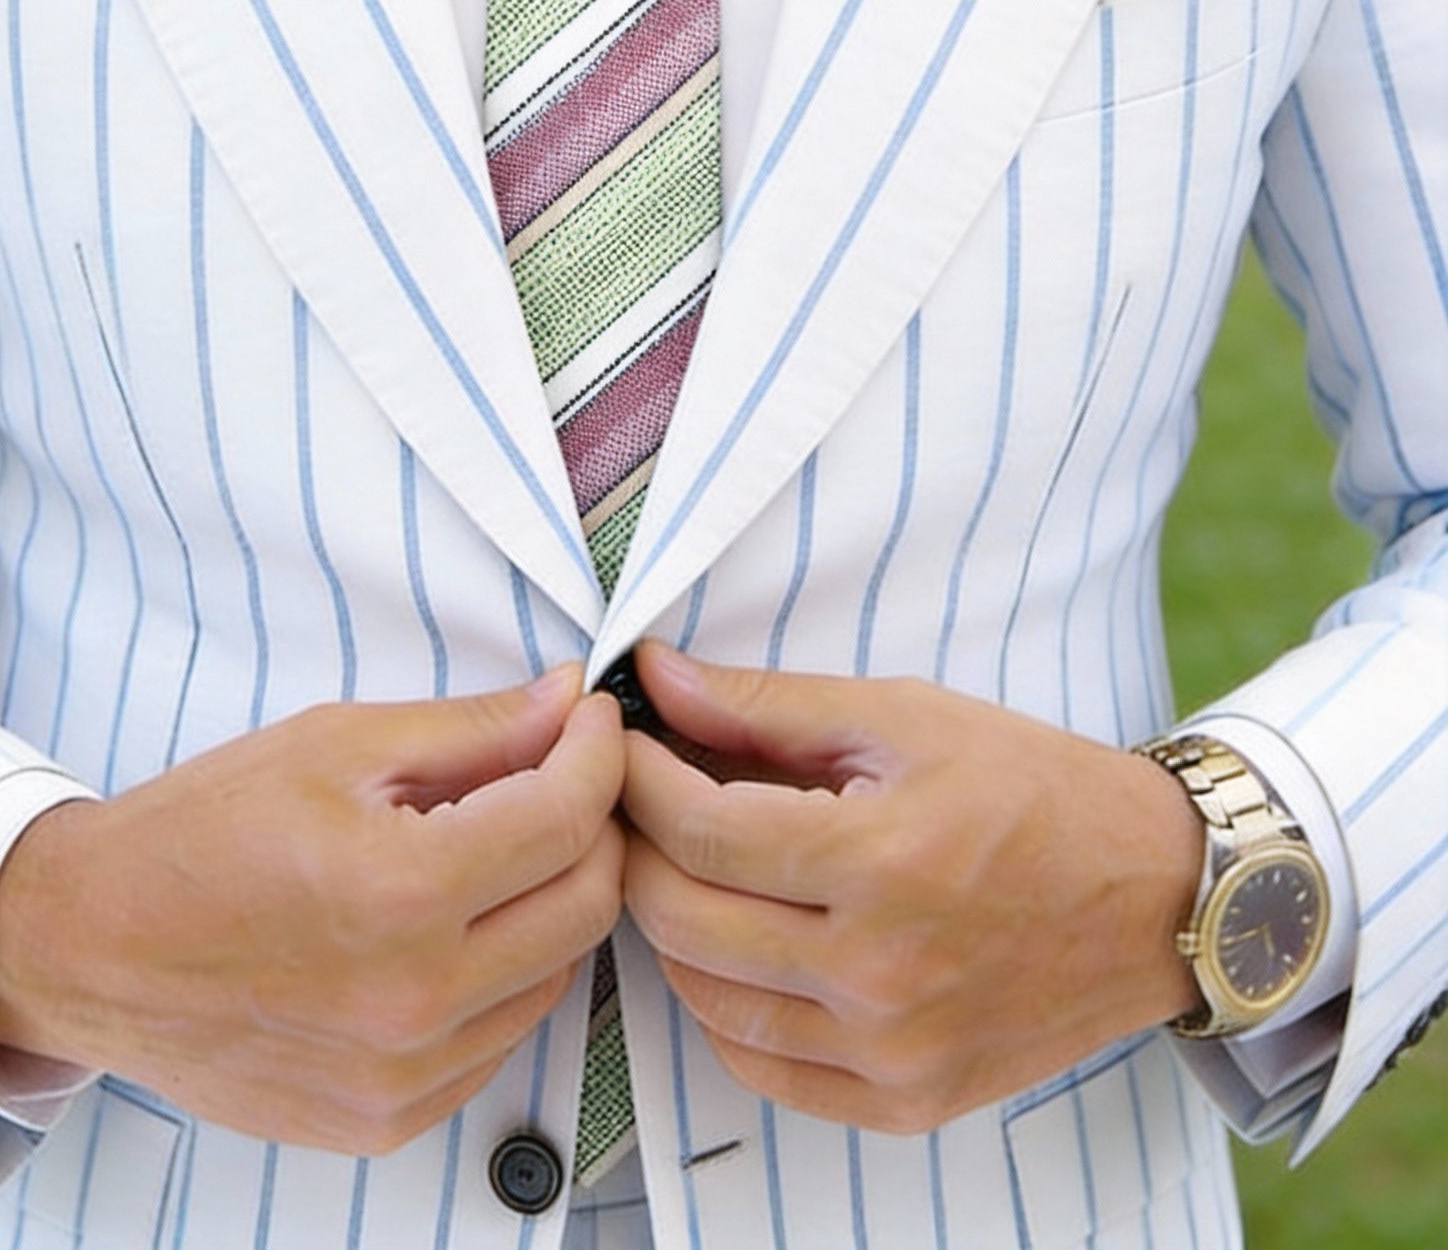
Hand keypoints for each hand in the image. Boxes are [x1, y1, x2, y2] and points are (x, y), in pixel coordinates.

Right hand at [0, 669, 625, 1154]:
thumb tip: (565, 704)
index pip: (568, 818)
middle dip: (594, 824)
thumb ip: (469, 729)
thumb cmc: (198, 834)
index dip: (598, 753)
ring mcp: (404, 1075)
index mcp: (400, 890)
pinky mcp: (388, 1120)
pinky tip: (453, 926)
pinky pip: (500, 1040)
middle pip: (588, 904)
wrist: (92, 946)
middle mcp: (415, 998)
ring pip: (557, 976)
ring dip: (552, 901)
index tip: (590, 721)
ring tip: (496, 848)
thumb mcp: (334, 744)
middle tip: (560, 775)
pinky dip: (503, 975)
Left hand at [619, 643, 1203, 1133]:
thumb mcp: (902, 716)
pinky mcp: (909, 1100)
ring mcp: (895, 1050)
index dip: (637, 780)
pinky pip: (764, 1068)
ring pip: (707, 999)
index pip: (700, 832)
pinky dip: (723, 1008)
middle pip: (684, 918)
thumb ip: (766, 704)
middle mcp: (883, 973)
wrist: (1157, 894)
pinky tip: (732, 947)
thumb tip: (656, 677)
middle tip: (633, 799)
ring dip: (669, 926)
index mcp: (883, 862)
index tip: (621, 743)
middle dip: (636, 846)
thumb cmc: (1032, 789)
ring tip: (681, 864)